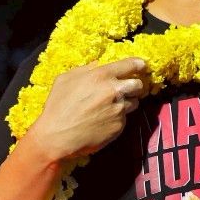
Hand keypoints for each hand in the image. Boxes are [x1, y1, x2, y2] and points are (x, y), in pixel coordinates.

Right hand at [25, 58, 148, 162]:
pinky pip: (124, 118)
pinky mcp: (119, 126)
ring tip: (112, 107)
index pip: (129, 65)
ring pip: (134, 102)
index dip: (138, 63)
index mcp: (101, 76)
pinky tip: (104, 120)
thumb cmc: (57, 106)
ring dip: (127, 102)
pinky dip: (118, 118)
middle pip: (138, 84)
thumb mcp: (65, 79)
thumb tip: (98, 65)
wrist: (57, 136)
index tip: (141, 65)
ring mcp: (118, 110)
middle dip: (135, 85)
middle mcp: (114, 91)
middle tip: (128, 89)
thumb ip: (85, 69)